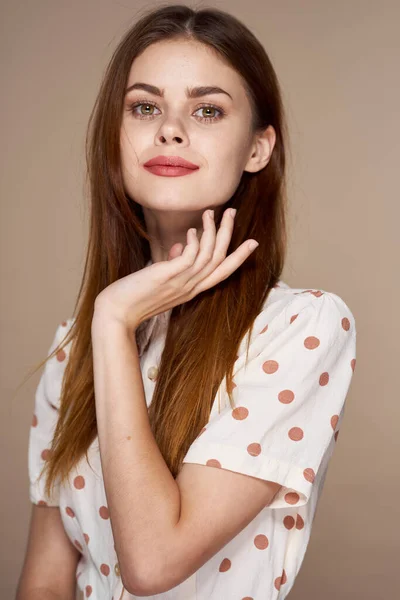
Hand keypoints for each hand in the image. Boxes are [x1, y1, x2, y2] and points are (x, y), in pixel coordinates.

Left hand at [93, 207, 258, 330]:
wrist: (116, 314)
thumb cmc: (134, 296)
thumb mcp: (160, 279)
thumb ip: (173, 263)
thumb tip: (180, 245)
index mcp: (191, 289)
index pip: (222, 273)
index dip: (239, 257)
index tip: (253, 242)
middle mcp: (190, 288)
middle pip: (220, 260)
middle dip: (228, 234)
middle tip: (232, 212)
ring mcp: (181, 283)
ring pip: (208, 256)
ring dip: (211, 231)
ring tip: (210, 212)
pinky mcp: (168, 277)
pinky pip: (189, 258)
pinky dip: (194, 242)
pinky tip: (192, 229)